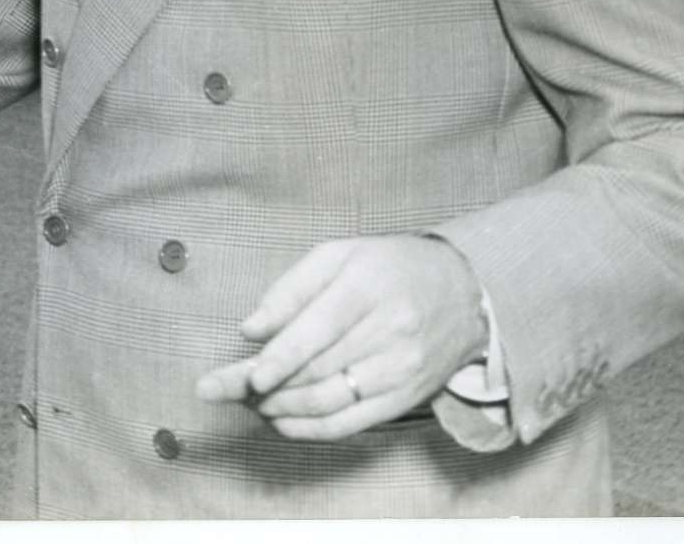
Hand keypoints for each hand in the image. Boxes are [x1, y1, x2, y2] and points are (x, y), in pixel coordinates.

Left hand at [193, 236, 486, 439]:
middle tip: (217, 390)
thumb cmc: (389, 266)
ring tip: (246, 403)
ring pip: (333, 402)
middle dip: (262, 385)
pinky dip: (313, 429)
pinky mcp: (407, 398)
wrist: (465, 292)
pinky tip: (282, 423)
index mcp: (367, 288)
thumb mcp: (340, 255)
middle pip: (317, 369)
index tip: (249, 377)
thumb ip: (292, 288)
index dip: (281, 358)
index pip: (318, 331)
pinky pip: (354, 423)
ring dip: (283, 409)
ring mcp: (401, 370)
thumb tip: (251, 329)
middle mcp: (388, 332)